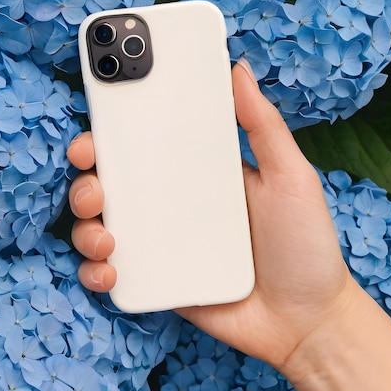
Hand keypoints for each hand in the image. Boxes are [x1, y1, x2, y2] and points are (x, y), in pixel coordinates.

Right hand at [67, 59, 359, 375]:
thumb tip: (238, 70)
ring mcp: (155, 244)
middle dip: (86, 177)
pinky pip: (106, 272)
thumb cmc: (303, 244)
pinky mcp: (151, 281)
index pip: (142, 143)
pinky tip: (110, 271)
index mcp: (193, 172)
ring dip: (84, 226)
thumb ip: (263, 126)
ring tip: (106, 238)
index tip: (98, 119)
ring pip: (96, 226)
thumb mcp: (290, 177)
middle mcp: (165, 204)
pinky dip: (94, 270)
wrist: (305, 320)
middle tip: (94, 179)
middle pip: (107, 183)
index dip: (111, 130)